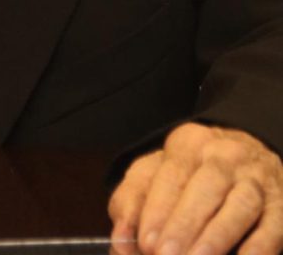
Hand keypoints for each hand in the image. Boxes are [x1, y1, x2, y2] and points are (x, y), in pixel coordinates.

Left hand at [108, 123, 282, 254]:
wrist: (248, 154)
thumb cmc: (190, 175)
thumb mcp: (155, 174)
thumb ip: (132, 201)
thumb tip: (121, 235)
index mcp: (190, 143)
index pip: (173, 172)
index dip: (158, 208)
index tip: (145, 241)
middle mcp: (227, 155)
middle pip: (208, 184)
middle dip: (185, 223)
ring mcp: (258, 180)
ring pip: (241, 203)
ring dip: (218, 235)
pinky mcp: (281, 206)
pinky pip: (273, 226)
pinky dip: (258, 247)